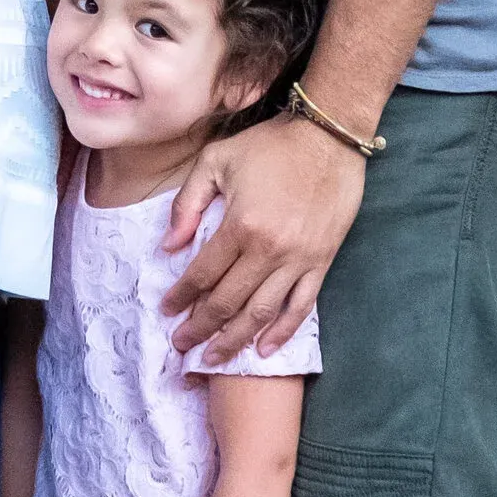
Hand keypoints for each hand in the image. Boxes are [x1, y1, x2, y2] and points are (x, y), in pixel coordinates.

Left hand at [160, 112, 365, 361]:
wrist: (330, 137)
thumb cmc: (270, 145)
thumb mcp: (216, 160)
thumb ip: (188, 203)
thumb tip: (169, 246)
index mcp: (239, 225)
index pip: (201, 274)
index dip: (180, 297)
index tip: (166, 311)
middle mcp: (269, 250)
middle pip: (227, 302)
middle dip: (200, 329)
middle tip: (182, 347)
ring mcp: (299, 259)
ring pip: (261, 313)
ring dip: (235, 340)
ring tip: (214, 359)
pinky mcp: (322, 261)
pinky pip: (301, 306)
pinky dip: (282, 331)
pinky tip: (264, 350)